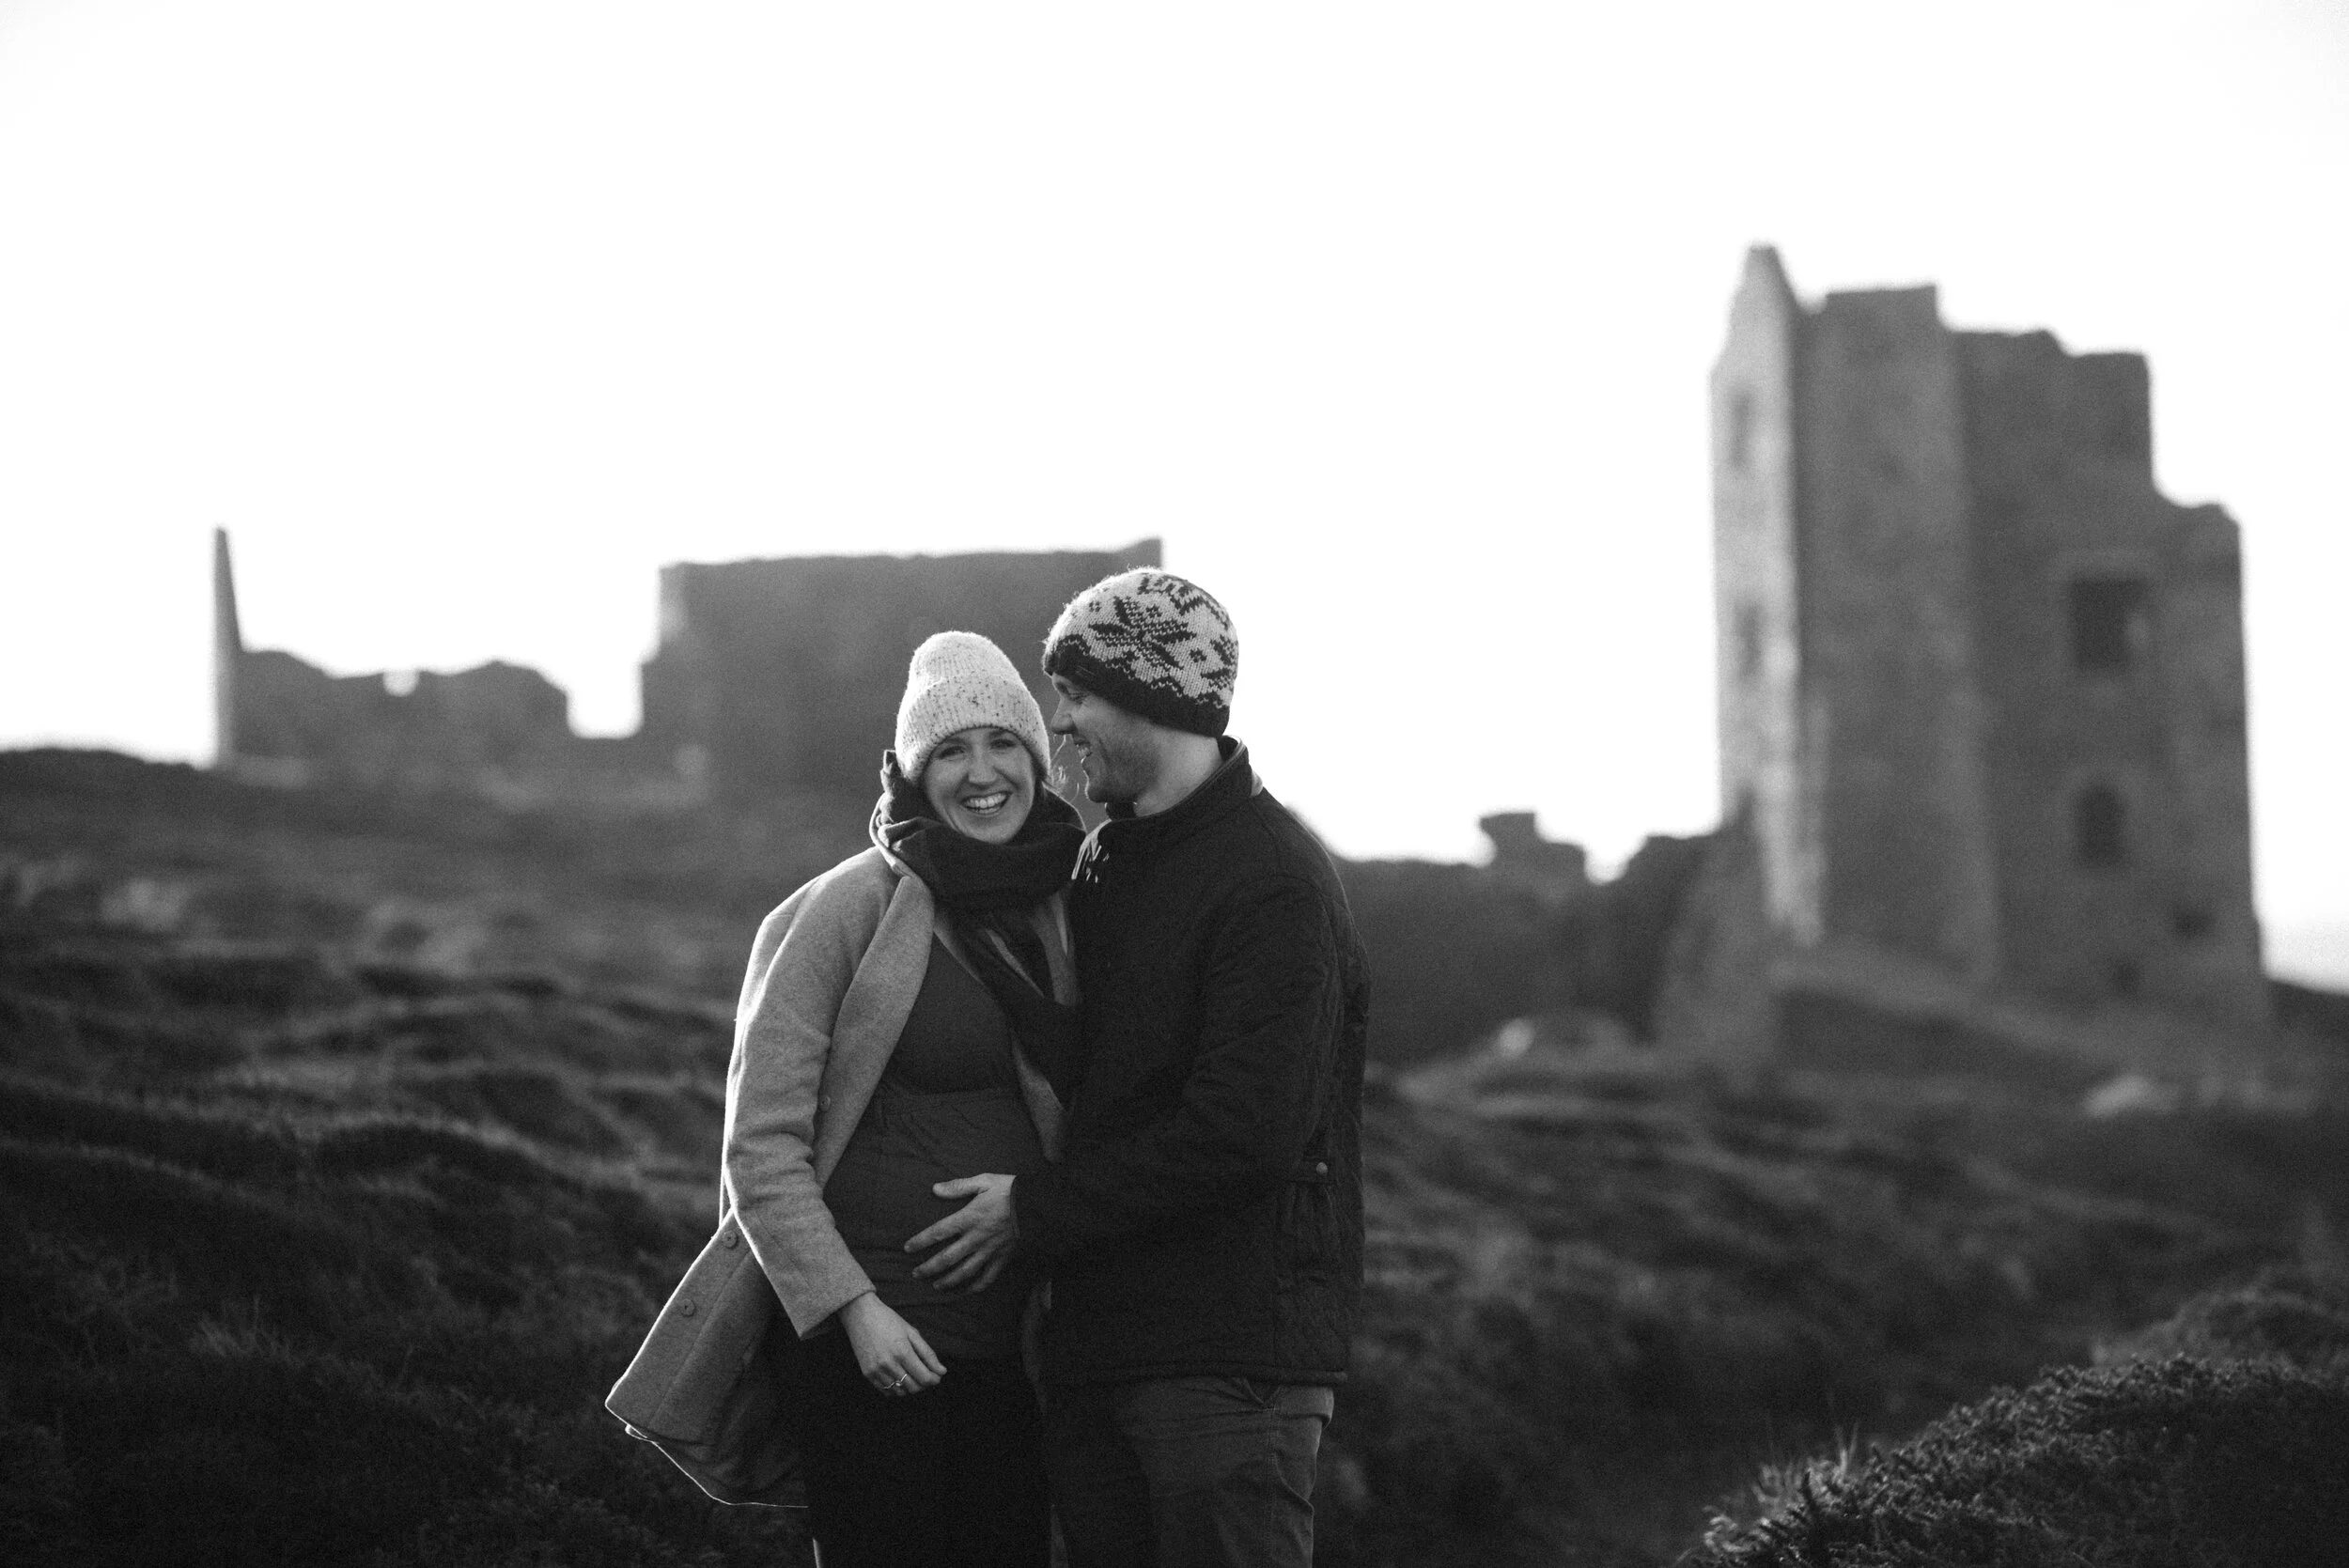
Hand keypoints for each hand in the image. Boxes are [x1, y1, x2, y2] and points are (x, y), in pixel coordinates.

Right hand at [838, 1291, 944, 1396]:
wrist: (861, 1315)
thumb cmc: (889, 1321)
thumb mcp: (911, 1332)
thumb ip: (928, 1354)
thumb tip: (942, 1371)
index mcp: (902, 1351)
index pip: (924, 1377)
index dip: (934, 1379)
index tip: (937, 1376)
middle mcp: (888, 1364)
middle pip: (913, 1387)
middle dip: (924, 1384)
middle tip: (926, 1375)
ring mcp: (876, 1370)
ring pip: (900, 1392)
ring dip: (910, 1387)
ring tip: (912, 1375)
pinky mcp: (867, 1374)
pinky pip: (886, 1391)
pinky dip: (896, 1389)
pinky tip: (899, 1378)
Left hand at [906, 1173, 1017, 1293]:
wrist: (1038, 1205)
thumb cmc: (1009, 1190)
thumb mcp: (984, 1181)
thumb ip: (959, 1186)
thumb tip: (935, 1189)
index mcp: (969, 1218)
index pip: (938, 1232)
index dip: (921, 1241)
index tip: (907, 1248)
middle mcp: (976, 1238)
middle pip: (947, 1258)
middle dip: (929, 1268)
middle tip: (916, 1274)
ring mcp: (989, 1251)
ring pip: (964, 1271)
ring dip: (948, 1280)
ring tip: (936, 1286)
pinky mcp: (1003, 1258)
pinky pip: (988, 1277)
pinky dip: (977, 1286)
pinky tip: (968, 1290)